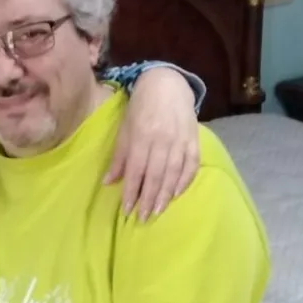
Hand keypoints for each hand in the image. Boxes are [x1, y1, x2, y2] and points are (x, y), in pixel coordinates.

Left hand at [104, 69, 200, 220]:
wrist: (168, 85)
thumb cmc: (141, 108)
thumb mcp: (125, 129)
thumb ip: (120, 157)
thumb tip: (108, 182)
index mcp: (142, 137)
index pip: (136, 170)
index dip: (131, 191)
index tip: (127, 210)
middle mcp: (162, 140)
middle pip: (156, 176)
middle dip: (148, 199)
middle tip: (142, 218)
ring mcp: (181, 141)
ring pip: (174, 174)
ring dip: (165, 195)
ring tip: (157, 212)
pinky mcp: (194, 140)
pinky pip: (192, 165)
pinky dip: (185, 181)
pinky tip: (177, 194)